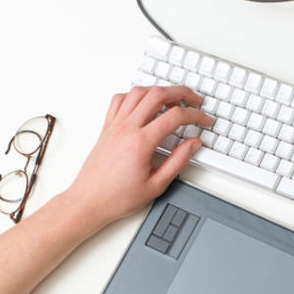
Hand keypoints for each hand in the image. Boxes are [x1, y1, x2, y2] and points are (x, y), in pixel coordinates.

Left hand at [66, 86, 212, 235]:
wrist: (89, 202)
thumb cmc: (116, 198)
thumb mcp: (156, 185)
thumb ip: (178, 162)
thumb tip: (193, 145)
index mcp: (141, 143)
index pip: (175, 116)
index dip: (195, 115)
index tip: (204, 120)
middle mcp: (126, 128)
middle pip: (158, 94)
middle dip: (181, 93)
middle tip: (194, 100)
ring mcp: (114, 125)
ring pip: (139, 92)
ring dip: (159, 90)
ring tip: (172, 99)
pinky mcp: (106, 127)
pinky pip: (120, 100)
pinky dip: (135, 95)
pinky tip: (143, 103)